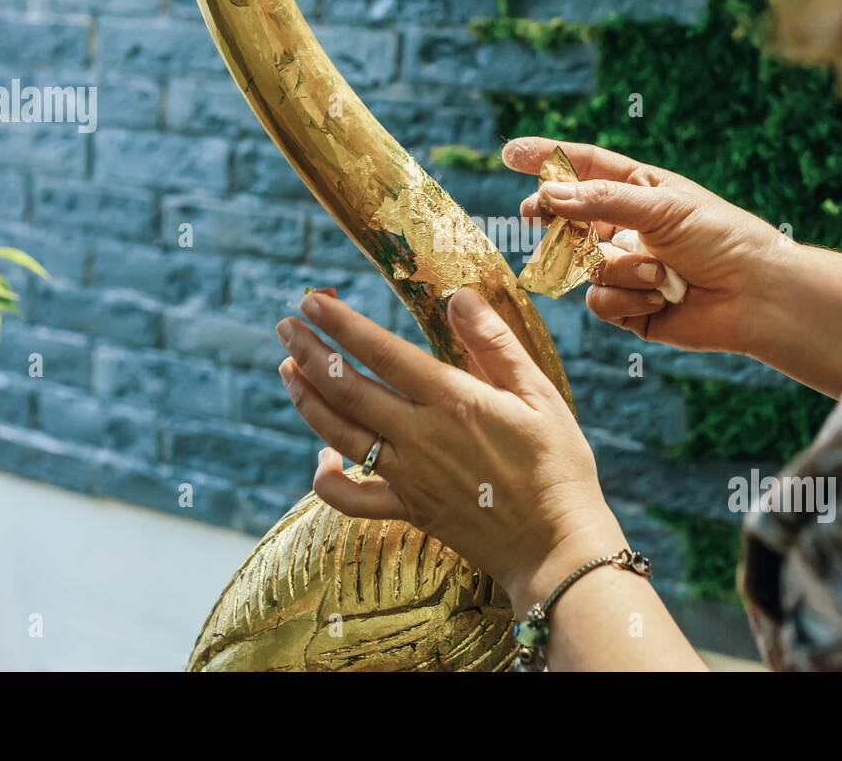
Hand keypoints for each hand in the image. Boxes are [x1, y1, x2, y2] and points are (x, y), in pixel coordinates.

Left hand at [275, 287, 624, 610]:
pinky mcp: (408, 510)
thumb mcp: (539, 393)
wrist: (556, 544)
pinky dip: (326, 480)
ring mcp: (408, 476)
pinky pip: (351, 499)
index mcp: (452, 400)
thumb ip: (494, 343)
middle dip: (309, 352)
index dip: (340, 324)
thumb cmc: (557, 463)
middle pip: (346, 389)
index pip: (380, 352)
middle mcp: (419, 436)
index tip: (311, 301)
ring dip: (307, 399)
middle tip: (285, 326)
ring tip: (288, 369)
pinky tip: (321, 458)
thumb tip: (458, 297)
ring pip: (338, 434)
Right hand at [505, 137, 785, 353]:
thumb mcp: (661, 207)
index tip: (510, 154)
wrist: (756, 296)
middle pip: (569, 219)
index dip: (547, 159)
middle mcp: (627, 228)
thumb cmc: (721, 238)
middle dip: (556, 219)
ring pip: (584, 267)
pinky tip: (661, 297)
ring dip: (621, 270)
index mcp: (639, 191)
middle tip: (533, 215)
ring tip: (662, 273)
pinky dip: (627, 299)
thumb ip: (601, 201)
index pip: (584, 168)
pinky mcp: (629, 309)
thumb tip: (548, 194)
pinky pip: (600, 303)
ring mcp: (626, 269)